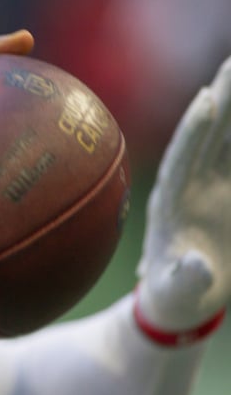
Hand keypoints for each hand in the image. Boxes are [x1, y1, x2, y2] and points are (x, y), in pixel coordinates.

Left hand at [137, 55, 230, 330]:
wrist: (181, 295)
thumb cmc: (174, 296)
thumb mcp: (177, 295)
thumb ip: (185, 279)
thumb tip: (195, 265)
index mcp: (170, 202)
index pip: (181, 159)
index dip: (193, 130)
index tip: (204, 100)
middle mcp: (189, 183)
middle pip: (207, 135)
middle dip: (221, 98)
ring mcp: (212, 181)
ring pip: (229, 135)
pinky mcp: (230, 186)